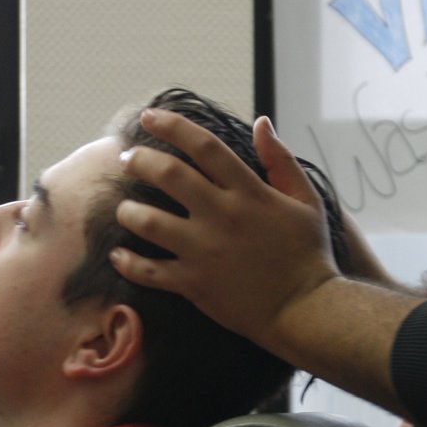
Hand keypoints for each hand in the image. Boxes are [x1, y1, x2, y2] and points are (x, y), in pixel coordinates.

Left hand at [110, 110, 339, 356]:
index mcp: (249, 192)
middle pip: (168, 175)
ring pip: (149, 221)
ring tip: (124, 208)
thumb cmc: (308, 253)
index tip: (149, 116)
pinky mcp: (194, 284)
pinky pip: (149, 271)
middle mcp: (222, 216)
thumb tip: (261, 122)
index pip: (204, 146)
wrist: (306, 309)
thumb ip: (282, 160)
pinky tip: (118, 254)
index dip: (172, 126)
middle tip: (127, 159)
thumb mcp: (307, 200)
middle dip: (140, 160)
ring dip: (129, 211)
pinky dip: (128, 262)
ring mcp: (205, 251)